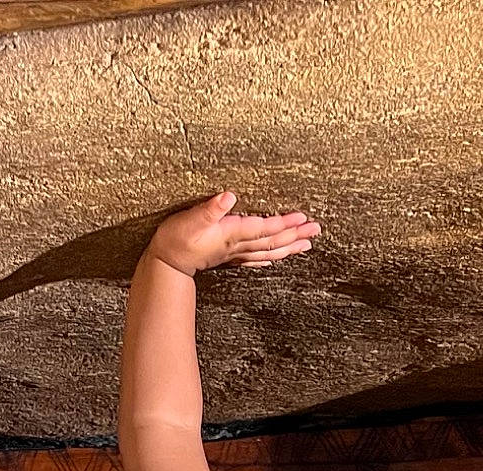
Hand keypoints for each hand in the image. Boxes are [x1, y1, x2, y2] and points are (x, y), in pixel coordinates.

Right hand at [148, 192, 320, 276]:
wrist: (166, 262)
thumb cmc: (176, 238)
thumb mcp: (190, 219)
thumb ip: (210, 209)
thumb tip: (229, 196)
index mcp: (231, 233)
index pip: (264, 228)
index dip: (284, 223)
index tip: (303, 218)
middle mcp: (238, 246)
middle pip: (273, 241)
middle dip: (295, 235)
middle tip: (316, 229)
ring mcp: (235, 254)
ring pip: (269, 251)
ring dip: (289, 247)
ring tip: (308, 243)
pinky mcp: (230, 257)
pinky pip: (257, 259)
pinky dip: (271, 258)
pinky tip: (279, 257)